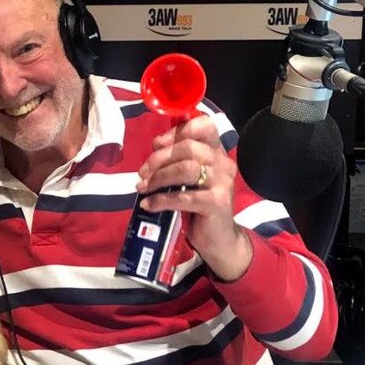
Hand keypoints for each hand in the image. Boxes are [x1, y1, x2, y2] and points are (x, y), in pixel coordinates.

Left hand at [136, 115, 251, 280]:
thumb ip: (177, 160)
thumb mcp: (188, 178)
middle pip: (188, 147)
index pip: (204, 125)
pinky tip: (148, 204)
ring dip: (158, 178)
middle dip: (159, 158)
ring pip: (186, 168)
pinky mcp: (217, 203)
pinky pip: (184, 196)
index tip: (156, 144)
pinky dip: (161, 199)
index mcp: (216, 152)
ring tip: (143, 188)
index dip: (177, 131)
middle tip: (142, 173)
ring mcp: (222, 182)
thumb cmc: (199, 205)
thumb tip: (155, 145)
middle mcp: (223, 162)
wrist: (218, 239)